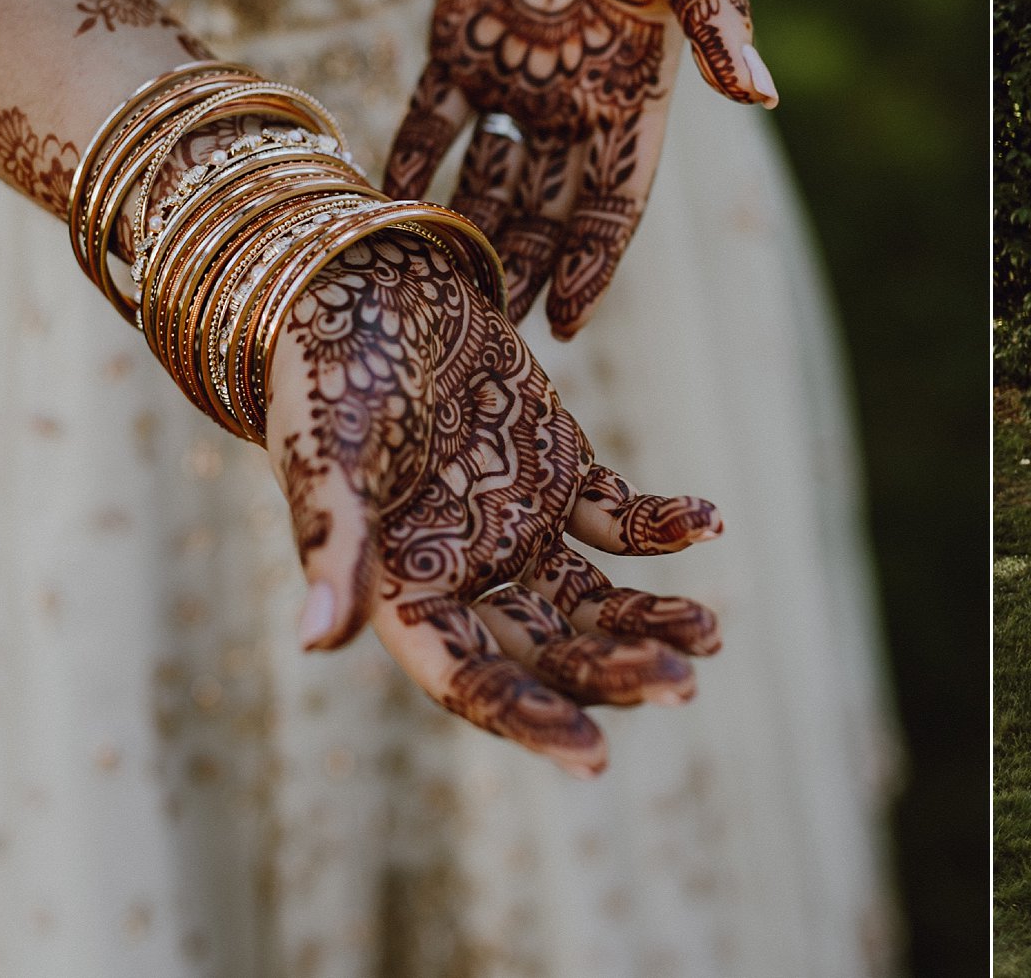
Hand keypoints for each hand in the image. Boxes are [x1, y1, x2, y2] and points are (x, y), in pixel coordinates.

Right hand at [266, 230, 722, 775]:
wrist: (367, 273)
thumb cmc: (329, 366)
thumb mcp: (330, 454)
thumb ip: (336, 545)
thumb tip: (318, 642)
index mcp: (404, 587)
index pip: (474, 679)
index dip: (532, 719)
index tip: (598, 756)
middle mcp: (467, 570)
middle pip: (550, 649)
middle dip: (614, 673)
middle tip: (684, 683)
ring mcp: (517, 523)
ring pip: (594, 598)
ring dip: (650, 617)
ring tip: (713, 634)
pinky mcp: (557, 468)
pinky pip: (618, 516)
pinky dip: (664, 523)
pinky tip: (710, 520)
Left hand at [386, 0, 775, 339]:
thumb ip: (716, 26)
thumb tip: (763, 95)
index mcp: (638, 91)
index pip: (617, 198)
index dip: (595, 260)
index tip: (568, 321)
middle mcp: (578, 98)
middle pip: (550, 204)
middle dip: (526, 265)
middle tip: (491, 326)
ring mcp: (517, 73)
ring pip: (491, 174)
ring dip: (471, 225)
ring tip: (438, 281)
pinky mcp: (459, 40)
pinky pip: (435, 117)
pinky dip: (415, 154)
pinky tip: (388, 196)